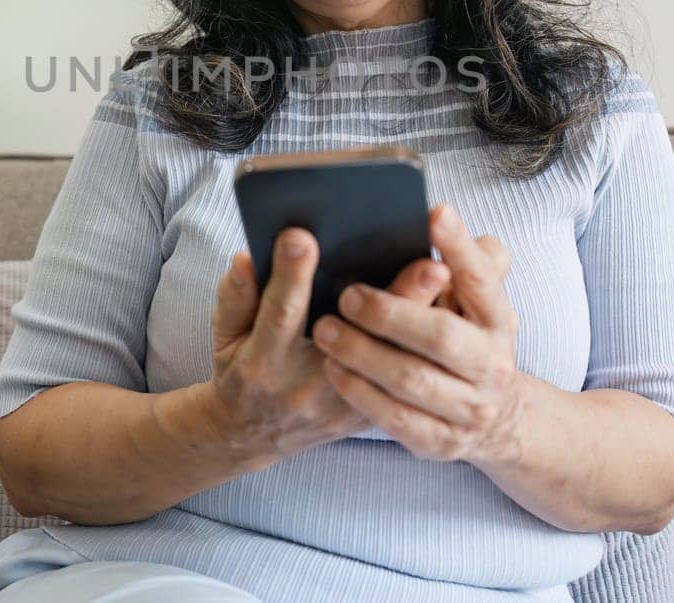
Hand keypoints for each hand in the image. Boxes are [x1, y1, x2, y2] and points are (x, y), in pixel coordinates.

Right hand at [204, 226, 451, 466]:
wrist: (252, 435)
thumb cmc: (240, 369)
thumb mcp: (224, 335)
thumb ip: (233, 296)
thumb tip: (247, 258)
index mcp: (263, 362)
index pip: (280, 313)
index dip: (290, 277)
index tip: (302, 237)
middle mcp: (306, 386)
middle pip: (354, 340)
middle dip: (392, 301)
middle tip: (428, 264)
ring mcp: (340, 405)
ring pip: (388, 363)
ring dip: (421, 322)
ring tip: (449, 279)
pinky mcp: (364, 415)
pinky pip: (397, 380)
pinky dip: (423, 347)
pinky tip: (449, 311)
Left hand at [311, 202, 525, 463]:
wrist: (497, 419)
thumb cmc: (468, 341)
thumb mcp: (478, 302)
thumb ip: (465, 261)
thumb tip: (441, 215)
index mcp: (498, 320)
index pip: (481, 279)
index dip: (459, 246)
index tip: (433, 212)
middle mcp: (492, 365)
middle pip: (440, 336)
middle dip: (390, 313)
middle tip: (347, 295)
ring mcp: (470, 409)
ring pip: (412, 379)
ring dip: (364, 354)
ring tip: (326, 329)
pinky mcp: (441, 442)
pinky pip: (396, 419)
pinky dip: (361, 393)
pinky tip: (335, 369)